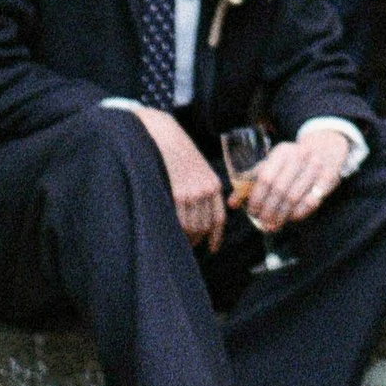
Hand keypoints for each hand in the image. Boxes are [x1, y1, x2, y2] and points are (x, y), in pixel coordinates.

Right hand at [136, 104, 226, 247]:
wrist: (166, 137)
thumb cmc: (180, 154)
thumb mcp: (199, 170)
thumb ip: (203, 190)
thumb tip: (200, 217)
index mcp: (214, 184)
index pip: (219, 218)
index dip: (216, 237)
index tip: (212, 248)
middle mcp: (206, 190)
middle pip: (204, 226)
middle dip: (197, 239)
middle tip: (188, 245)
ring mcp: (191, 192)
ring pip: (192, 227)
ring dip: (186, 238)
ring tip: (178, 241)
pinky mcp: (177, 194)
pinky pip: (179, 222)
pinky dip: (176, 231)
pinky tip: (172, 233)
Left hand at [242, 123, 351, 229]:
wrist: (326, 149)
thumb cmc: (292, 162)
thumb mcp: (273, 164)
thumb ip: (252, 181)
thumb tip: (232, 203)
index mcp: (282, 151)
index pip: (265, 177)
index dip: (256, 198)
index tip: (252, 212)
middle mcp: (299, 156)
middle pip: (279, 189)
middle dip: (268, 210)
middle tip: (262, 223)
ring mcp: (316, 166)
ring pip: (294, 197)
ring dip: (281, 216)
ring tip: (272, 226)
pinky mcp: (329, 177)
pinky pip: (311, 201)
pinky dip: (298, 213)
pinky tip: (290, 218)